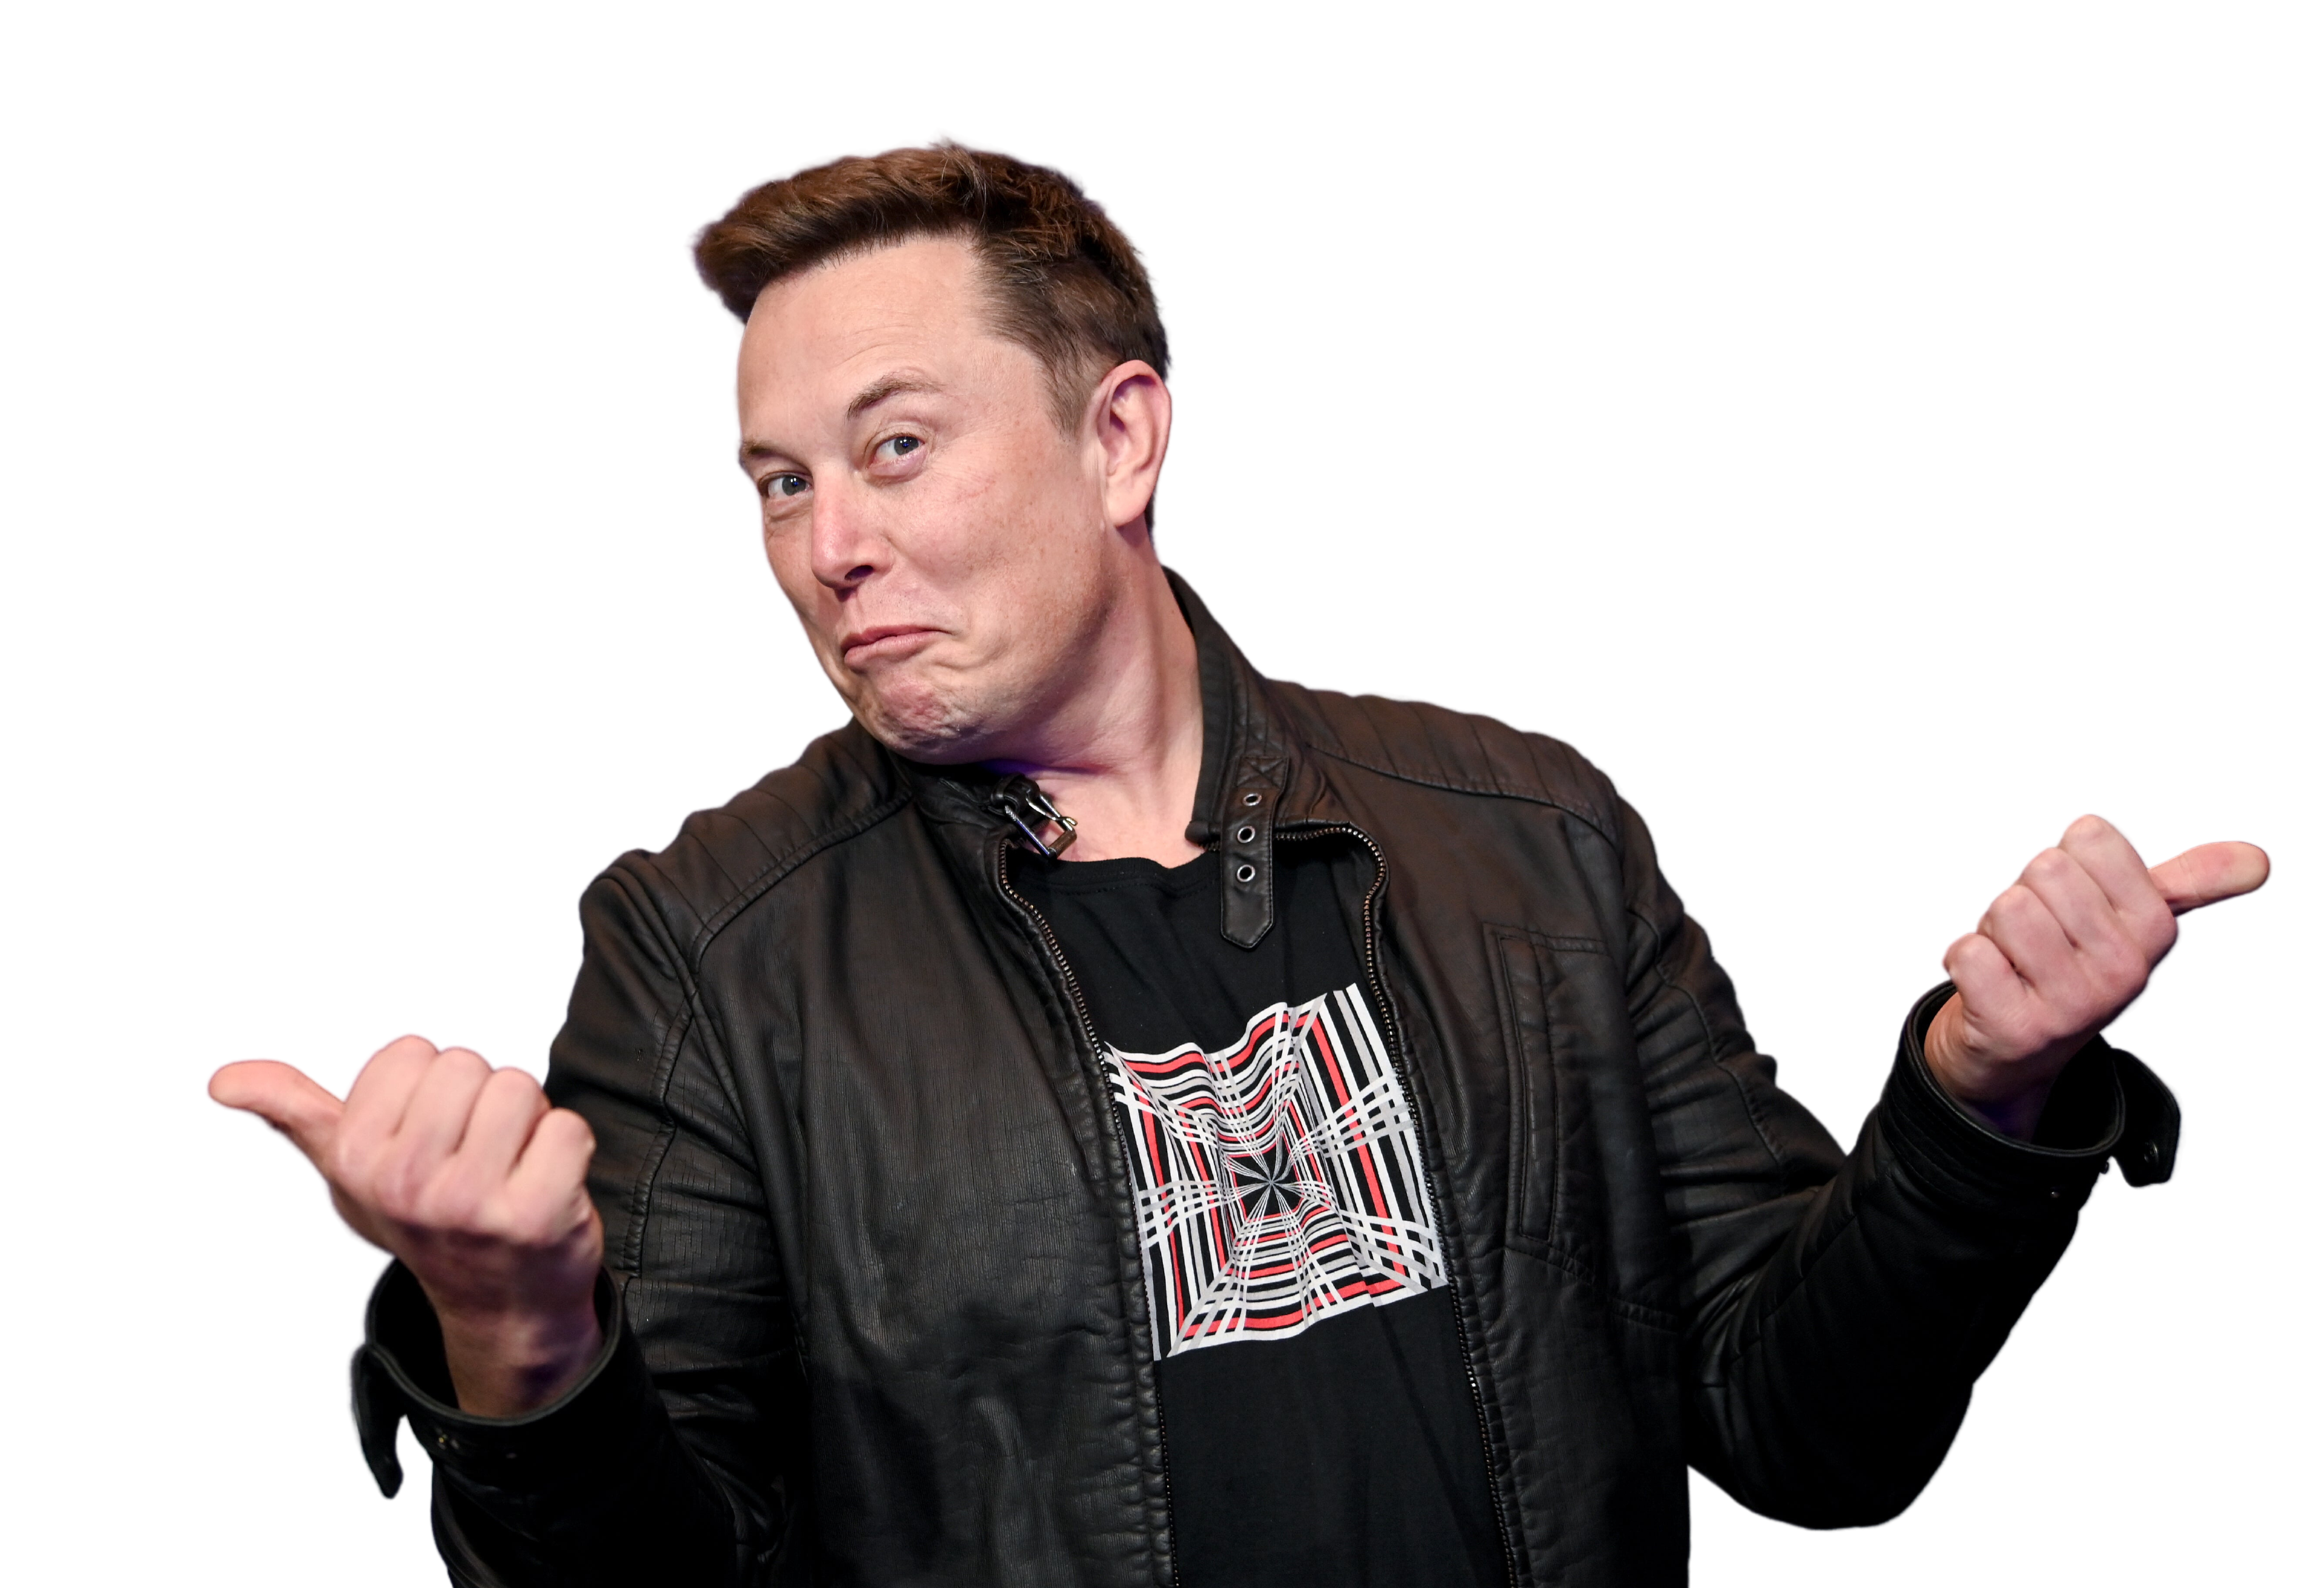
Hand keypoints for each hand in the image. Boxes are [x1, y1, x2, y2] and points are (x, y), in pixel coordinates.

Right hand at [205, 1032, 605, 1414]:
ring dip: (527, 1120)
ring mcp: (468, 1204)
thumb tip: (220, 1079)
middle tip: (476, 1152)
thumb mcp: (346, 1168)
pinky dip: (568, 1148)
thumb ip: (291, 1112)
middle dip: (481, 1097)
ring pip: (518, 1087)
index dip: (429, 1083)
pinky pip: (567, 1128)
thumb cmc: (422, 1214)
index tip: (428, 1133)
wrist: (497, 1301)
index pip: (410, 1050)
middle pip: (466, 1063)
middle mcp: (403, 1183)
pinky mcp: (534, 1216)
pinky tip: (546, 1189)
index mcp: (352, 1158)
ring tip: (509, 1166)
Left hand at [1924, 813, 2271, 1139]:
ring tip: (2013, 961)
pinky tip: (1987, 986)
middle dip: (2025, 894)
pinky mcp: (2019, 1028)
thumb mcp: (2137, 921)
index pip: (2090, 833)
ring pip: (2008, 908)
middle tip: (2035, 937)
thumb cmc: (2070, 962)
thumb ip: (2192, 883)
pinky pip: (1970, 952)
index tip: (2071, 902)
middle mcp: (2127, 970)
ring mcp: (2075, 1005)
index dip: (2065, 859)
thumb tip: (2260, 860)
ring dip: (1992, 929)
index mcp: (2157, 929)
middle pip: (2044, 869)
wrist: (2016, 1048)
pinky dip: (1962, 961)